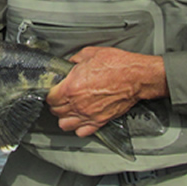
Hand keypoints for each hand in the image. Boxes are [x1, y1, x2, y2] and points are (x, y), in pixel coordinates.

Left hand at [46, 46, 167, 136]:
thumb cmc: (117, 65)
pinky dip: (79, 128)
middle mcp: (78, 104)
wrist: (136, 76)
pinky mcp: (100, 121)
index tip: (53, 90)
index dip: (50, 93)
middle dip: (56, 104)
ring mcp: (89, 115)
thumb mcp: (89, 54)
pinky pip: (82, 132)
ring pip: (65, 124)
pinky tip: (80, 119)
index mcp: (71, 87)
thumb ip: (74, 60)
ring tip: (68, 109)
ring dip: (64, 117)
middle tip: (60, 98)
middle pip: (56, 112)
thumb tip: (69, 63)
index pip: (50, 98)